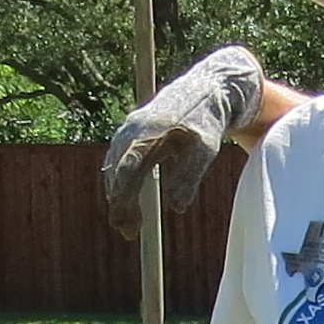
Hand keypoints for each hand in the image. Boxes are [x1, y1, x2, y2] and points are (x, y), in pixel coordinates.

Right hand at [99, 45, 266, 225]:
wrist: (207, 90)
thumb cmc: (207, 123)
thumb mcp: (204, 151)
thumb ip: (188, 177)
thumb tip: (177, 208)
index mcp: (148, 133)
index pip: (128, 170)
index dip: (124, 199)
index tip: (126, 224)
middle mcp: (132, 130)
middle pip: (118, 173)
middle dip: (120, 204)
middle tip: (128, 233)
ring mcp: (128, 129)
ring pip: (116, 168)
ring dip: (120, 196)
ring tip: (130, 225)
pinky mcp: (130, 132)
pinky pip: (119, 161)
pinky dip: (121, 183)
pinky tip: (129, 203)